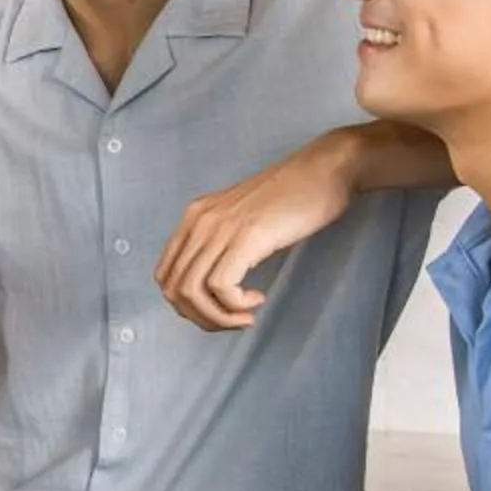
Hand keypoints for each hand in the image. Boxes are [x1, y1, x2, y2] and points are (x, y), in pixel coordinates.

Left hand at [154, 141, 351, 330]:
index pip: (165, 275)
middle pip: (174, 289)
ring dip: (218, 317)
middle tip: (232, 320)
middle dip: (201, 318)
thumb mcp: (243, 220)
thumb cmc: (294, 197)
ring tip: (245, 315)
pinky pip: (221, 286)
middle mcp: (199, 221)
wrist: (325, 170)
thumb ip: (222, 245)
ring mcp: (220, 227)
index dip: (186, 305)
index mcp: (194, 217)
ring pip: (192, 292)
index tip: (216, 311)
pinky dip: (235, 305)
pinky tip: (257, 299)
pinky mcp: (246, 236)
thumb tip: (214, 289)